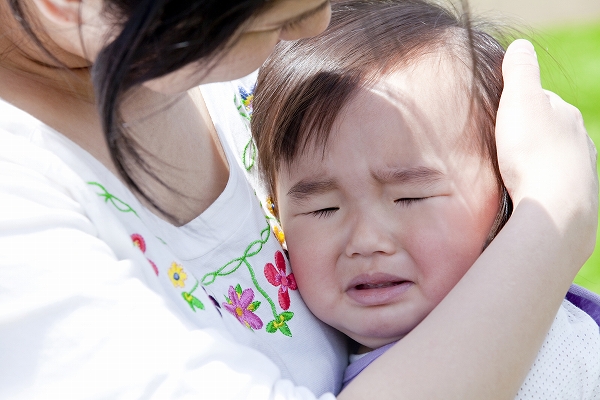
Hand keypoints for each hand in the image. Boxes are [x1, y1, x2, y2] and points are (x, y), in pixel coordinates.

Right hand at [496, 39, 597, 263]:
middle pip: (547, 128)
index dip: (515, 103)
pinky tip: (526, 188)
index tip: (497, 113)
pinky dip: (539, 181)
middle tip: (499, 143)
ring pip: (552, 156)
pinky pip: (552, 181)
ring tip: (510, 169)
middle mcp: (579, 138)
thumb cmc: (533, 153)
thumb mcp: (520, 101)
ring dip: (533, 159)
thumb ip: (520, 71)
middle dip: (526, 133)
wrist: (556, 208)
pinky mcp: (575, 196)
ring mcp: (579, 168)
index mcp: (565, 113)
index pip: (539, 99)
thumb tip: (520, 46)